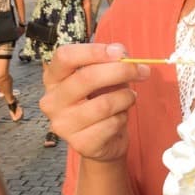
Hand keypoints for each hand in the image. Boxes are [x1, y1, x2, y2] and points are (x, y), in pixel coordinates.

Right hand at [39, 42, 149, 161]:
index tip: (119, 53)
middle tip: (142, 71)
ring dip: (126, 98)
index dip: (93, 51)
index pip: (65, 56)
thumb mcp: (105, 78)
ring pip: (104, 103)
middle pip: (87, 77)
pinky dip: (123, 118)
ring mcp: (63, 124)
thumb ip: (111, 61)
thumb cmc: (101, 102)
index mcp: (53, 79)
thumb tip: (120, 53)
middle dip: (121, 71)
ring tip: (131, 97)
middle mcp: (52, 101)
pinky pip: (111, 124)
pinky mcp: (80, 143)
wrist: (103, 142)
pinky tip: (120, 118)